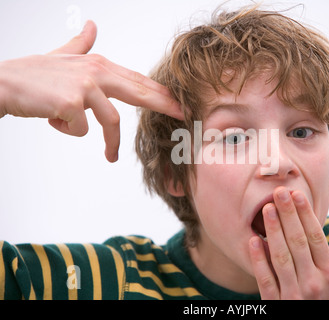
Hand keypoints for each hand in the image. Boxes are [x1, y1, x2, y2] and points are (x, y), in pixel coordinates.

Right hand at [0, 20, 182, 161]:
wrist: (1, 82)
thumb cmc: (33, 74)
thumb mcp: (63, 55)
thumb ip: (81, 44)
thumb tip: (92, 25)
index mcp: (99, 65)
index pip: (138, 80)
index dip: (160, 92)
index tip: (179, 101)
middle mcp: (96, 73)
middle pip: (139, 92)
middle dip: (163, 105)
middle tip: (181, 116)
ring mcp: (84, 87)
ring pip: (111, 121)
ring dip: (111, 142)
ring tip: (111, 157)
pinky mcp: (71, 104)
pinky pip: (81, 130)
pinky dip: (67, 130)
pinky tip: (53, 120)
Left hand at [249, 186, 328, 298]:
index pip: (316, 237)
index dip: (306, 214)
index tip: (297, 194)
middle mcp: (314, 282)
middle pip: (298, 242)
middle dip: (287, 215)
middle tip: (278, 192)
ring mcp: (295, 294)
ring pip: (281, 257)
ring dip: (273, 231)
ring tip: (266, 209)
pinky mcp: (277, 304)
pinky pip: (266, 280)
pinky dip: (258, 260)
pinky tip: (252, 241)